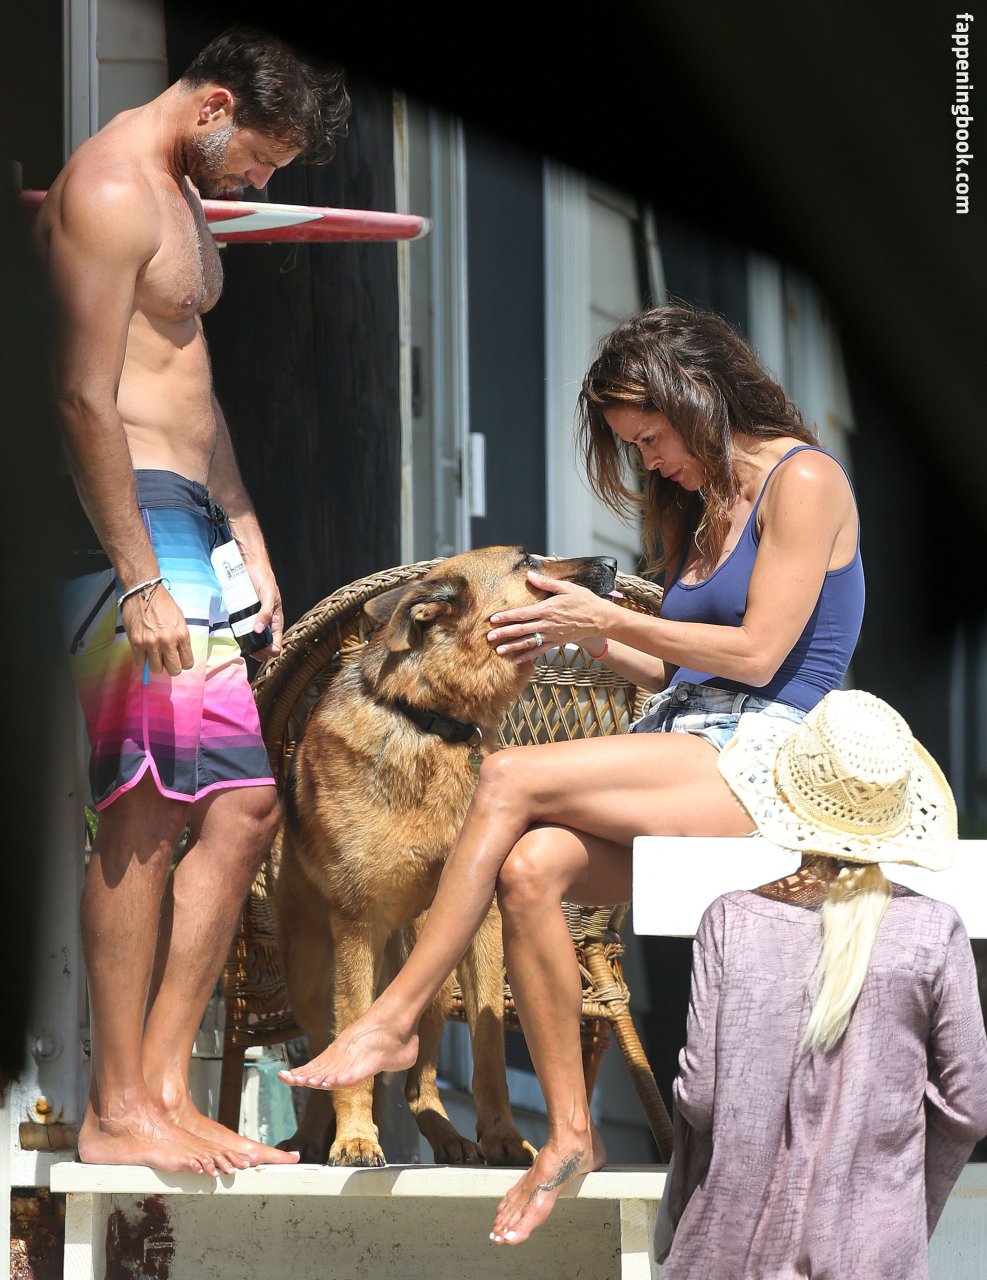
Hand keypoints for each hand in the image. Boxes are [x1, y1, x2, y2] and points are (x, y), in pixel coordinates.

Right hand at [121, 583, 193, 676]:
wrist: (144, 591)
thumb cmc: (163, 604)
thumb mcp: (180, 620)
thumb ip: (180, 638)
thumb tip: (178, 654)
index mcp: (182, 635)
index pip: (188, 663)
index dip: (183, 663)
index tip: (178, 659)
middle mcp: (168, 641)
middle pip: (174, 670)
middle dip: (170, 667)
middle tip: (166, 660)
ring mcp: (151, 643)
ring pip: (156, 669)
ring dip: (155, 664)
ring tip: (153, 654)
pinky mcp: (136, 642)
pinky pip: (139, 663)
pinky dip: (141, 660)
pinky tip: (142, 651)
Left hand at [246, 565, 282, 659]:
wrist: (250, 565)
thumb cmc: (264, 578)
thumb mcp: (268, 595)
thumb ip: (265, 612)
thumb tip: (258, 630)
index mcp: (276, 619)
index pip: (277, 643)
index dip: (270, 651)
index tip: (260, 651)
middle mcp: (266, 621)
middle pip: (265, 645)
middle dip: (258, 650)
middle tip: (250, 650)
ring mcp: (254, 618)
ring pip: (253, 638)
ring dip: (249, 643)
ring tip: (243, 644)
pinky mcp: (244, 613)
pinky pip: (242, 628)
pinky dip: (240, 633)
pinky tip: (236, 635)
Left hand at [487, 571, 607, 663]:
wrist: (599, 618)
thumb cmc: (583, 600)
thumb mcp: (566, 587)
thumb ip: (546, 583)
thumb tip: (529, 574)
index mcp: (547, 609)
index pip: (522, 614)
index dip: (506, 617)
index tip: (493, 619)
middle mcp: (547, 624)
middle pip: (521, 630)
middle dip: (504, 633)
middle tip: (488, 637)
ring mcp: (552, 635)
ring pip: (528, 642)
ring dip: (512, 647)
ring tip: (498, 651)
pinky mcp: (557, 643)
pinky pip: (540, 650)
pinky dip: (528, 656)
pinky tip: (517, 660)